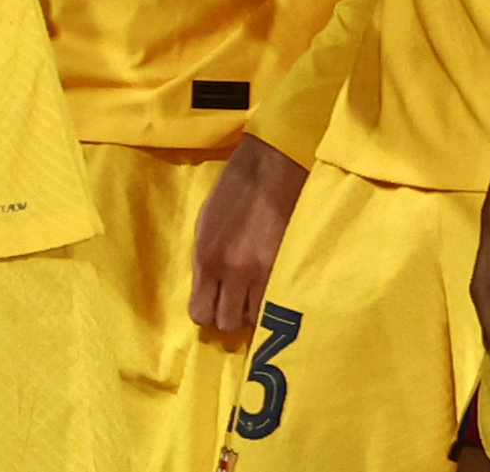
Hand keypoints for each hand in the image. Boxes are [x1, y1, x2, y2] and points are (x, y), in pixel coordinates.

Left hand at [189, 134, 307, 330]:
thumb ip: (204, 260)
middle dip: (231, 314)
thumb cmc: (235, 189)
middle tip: (238, 298)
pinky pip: (279, 301)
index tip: (215, 302)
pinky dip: (275, 298)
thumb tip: (206, 289)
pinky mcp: (289, 266)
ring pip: (256, 318)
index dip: (207, 311)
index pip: (200, 313)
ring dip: (255, 308)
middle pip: (228, 322)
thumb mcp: (205, 224)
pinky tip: (274, 284)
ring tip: (258, 288)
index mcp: (207, 259)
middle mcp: (234, 272)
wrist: (273, 166)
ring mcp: (264, 272)